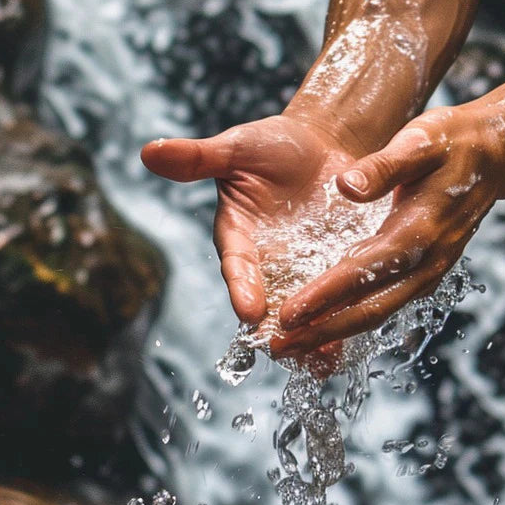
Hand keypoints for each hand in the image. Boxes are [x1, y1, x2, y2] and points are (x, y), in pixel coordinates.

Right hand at [140, 113, 366, 348]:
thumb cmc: (273, 145)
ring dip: (314, 334)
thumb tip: (148, 150)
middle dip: (278, 327)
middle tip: (286, 351)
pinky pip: (342, 297)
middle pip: (270, 302)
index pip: (238, 265)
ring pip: (307, 309)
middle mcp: (270, 262)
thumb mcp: (238, 147)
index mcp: (240, 236)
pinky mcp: (340, 268)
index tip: (249, 311)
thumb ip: (199, 157)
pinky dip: (348, 316)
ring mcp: (305, 269)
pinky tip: (357, 339)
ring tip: (322, 359)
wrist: (324, 146)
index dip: (243, 287)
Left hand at [276, 93, 504, 354]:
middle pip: (372, 307)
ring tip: (294, 344)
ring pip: (381, 311)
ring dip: (336, 331)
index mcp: (420, 229)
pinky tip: (328, 325)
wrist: (497, 154)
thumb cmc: (453, 141)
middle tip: (280, 345)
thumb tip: (345, 186)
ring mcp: (431, 269)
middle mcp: (428, 259)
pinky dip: (356, 319)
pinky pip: (389, 303)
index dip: (325, 295)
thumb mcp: (419, 140)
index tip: (289, 313)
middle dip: (324, 330)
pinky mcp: (428, 270)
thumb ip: (382, 167)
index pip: (364, 271)